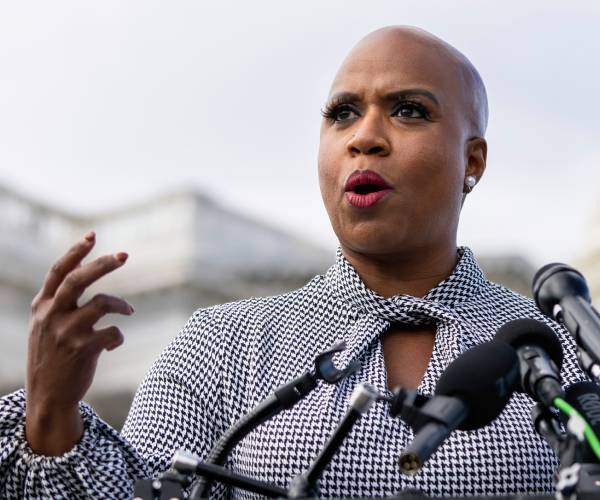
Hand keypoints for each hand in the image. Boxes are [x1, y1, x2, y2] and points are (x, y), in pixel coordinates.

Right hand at [25, 231, 133, 454]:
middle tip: (124, 255)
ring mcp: (67, 332)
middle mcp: (52, 316)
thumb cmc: (51, 354)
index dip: (76, 251)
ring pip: (103, 303)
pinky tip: (112, 344)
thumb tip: (83, 262)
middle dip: (103, 264)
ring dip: (121, 304)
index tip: (92, 235)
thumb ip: (59, 297)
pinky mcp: (84, 349)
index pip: (58, 271)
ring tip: (128, 310)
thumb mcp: (44, 324)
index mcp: (41, 307)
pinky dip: (118, 336)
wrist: (48, 397)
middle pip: (79, 279)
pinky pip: (113, 332)